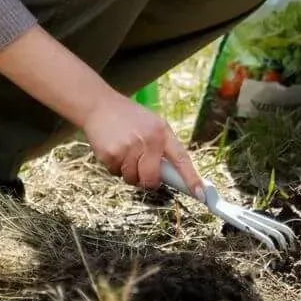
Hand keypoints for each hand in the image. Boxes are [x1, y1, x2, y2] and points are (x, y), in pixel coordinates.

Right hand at [82, 94, 201, 192]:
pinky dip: (115, 167)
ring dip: (129, 173)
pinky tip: (114, 150)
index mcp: (162, 132)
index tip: (201, 194)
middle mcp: (148, 140)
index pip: (181, 159)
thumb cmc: (131, 119)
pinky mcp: (111, 153)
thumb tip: (172, 177)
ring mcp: (129, 147)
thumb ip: (163, 147)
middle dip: (148, 182)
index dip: (191, 178)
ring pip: (132, 179)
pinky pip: (116, 174)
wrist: (100, 106)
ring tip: (125, 152)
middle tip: (143, 173)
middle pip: (152, 179)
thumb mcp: (153, 125)